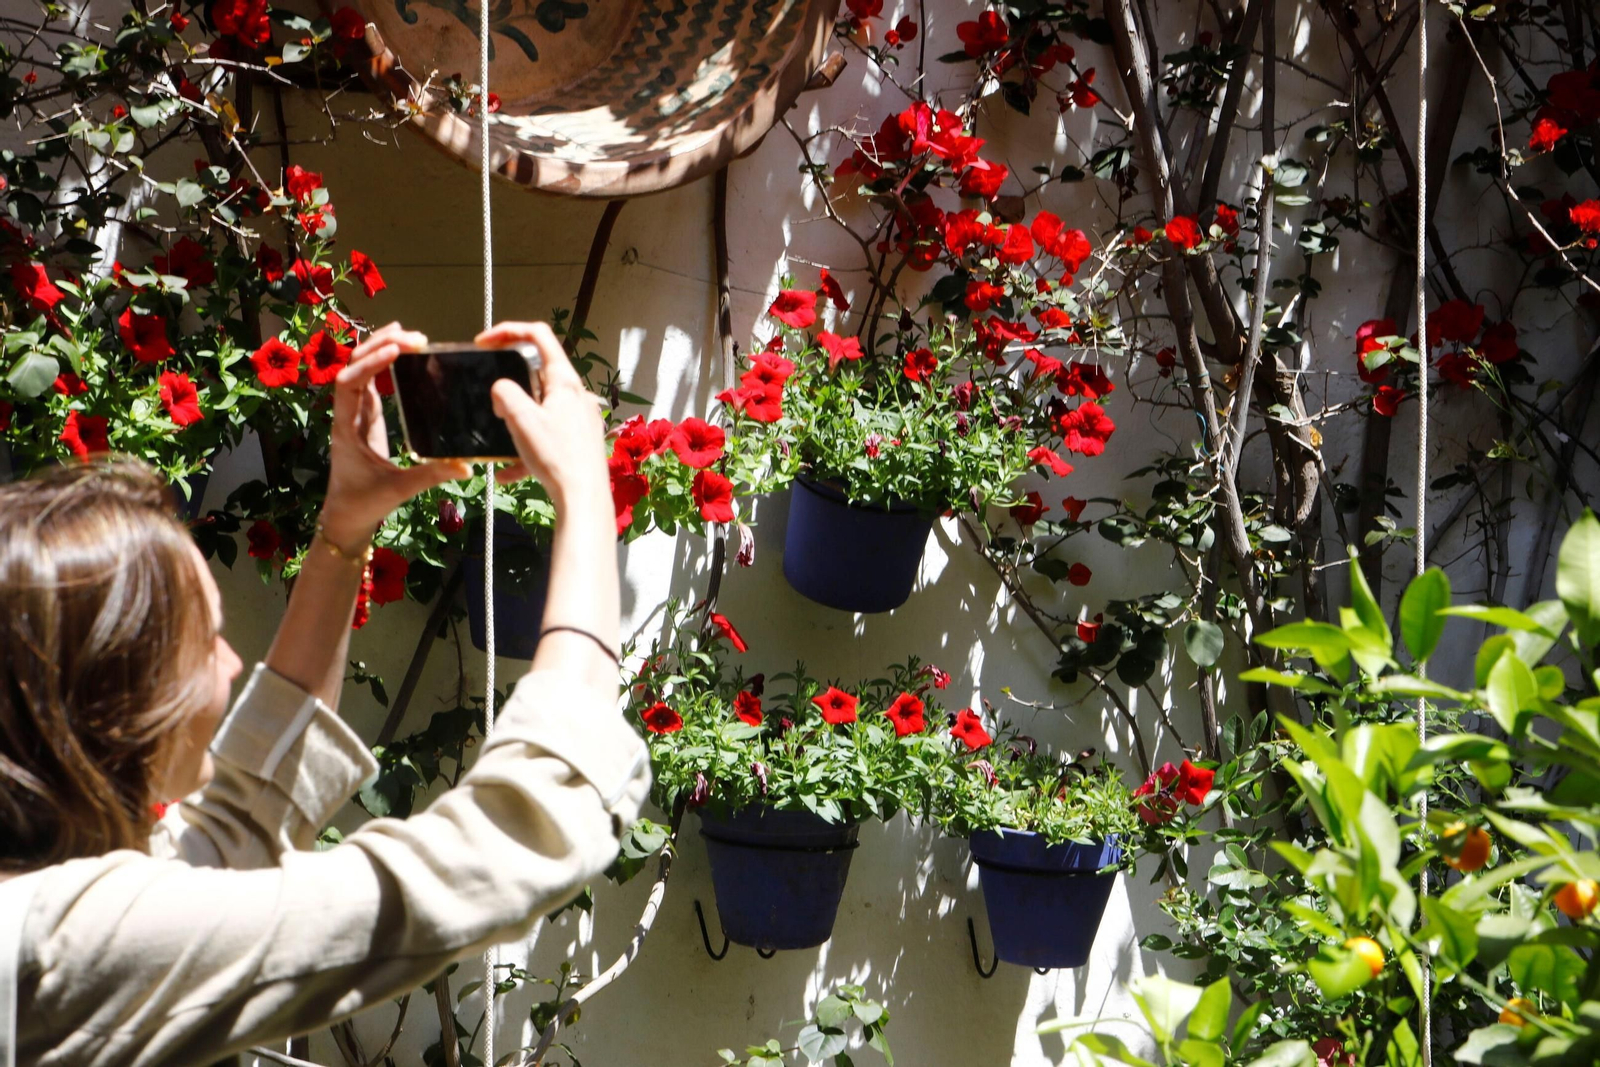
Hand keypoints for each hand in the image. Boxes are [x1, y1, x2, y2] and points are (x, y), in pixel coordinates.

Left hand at [321, 322, 470, 548]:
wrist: (345, 517)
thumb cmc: (364, 503)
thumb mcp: (398, 490)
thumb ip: (431, 475)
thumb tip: (467, 466)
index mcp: (346, 428)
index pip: (349, 385)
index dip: (370, 364)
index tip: (396, 352)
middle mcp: (347, 414)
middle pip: (353, 368)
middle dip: (379, 347)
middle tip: (414, 338)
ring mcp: (356, 414)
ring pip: (359, 370)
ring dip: (379, 350)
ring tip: (408, 335)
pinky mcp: (366, 418)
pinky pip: (370, 382)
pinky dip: (382, 363)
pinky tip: (400, 352)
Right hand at [476, 321, 607, 512]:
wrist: (584, 498)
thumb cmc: (557, 457)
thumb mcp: (521, 419)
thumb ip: (505, 393)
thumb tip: (502, 390)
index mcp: (565, 381)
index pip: (538, 335)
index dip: (508, 331)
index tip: (483, 342)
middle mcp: (576, 395)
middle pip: (538, 373)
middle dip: (510, 383)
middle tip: (493, 401)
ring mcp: (579, 418)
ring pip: (540, 407)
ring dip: (517, 418)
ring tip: (504, 435)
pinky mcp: (578, 441)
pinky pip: (546, 436)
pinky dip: (526, 448)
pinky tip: (509, 473)